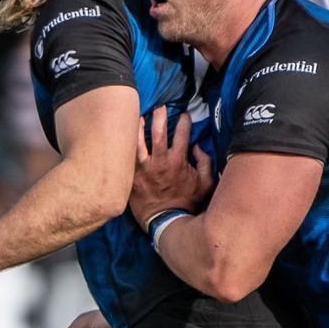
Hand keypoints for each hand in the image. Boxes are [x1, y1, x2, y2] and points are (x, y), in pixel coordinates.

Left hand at [127, 108, 214, 228]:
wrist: (166, 220)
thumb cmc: (186, 202)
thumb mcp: (206, 183)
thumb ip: (205, 162)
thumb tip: (197, 146)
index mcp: (179, 161)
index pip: (182, 134)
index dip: (184, 121)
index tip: (185, 114)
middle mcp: (161, 161)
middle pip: (159, 132)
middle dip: (161, 117)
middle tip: (161, 107)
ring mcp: (145, 167)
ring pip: (139, 140)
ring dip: (139, 125)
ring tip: (139, 115)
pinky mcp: (132, 175)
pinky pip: (127, 155)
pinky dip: (126, 142)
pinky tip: (123, 134)